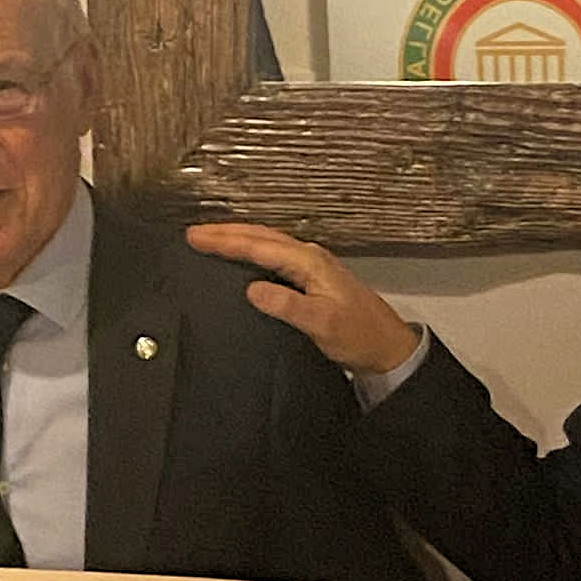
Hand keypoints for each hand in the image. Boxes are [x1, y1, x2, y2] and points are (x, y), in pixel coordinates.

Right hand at [186, 222, 417, 374]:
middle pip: (261, 237)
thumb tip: (252, 290)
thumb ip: (287, 305)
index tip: (195, 238)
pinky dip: (254, 251)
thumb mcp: (321, 324)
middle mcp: (310, 258)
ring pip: (268, 243)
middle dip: (226, 232)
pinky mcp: (311, 279)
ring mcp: (311, 267)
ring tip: (210, 239)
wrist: (387, 348)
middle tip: (194, 233)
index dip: (226, 241)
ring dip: (239, 239)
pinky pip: (275, 256)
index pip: (259, 246)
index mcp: (310, 263)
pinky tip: (244, 258)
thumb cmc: (360, 336)